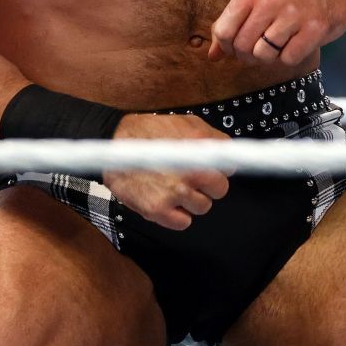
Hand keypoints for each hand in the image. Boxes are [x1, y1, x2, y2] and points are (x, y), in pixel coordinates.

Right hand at [102, 113, 231, 230]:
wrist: (115, 144)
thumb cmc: (150, 132)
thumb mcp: (187, 122)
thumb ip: (212, 138)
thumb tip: (229, 152)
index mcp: (200, 148)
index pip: (230, 167)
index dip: (220, 167)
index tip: (212, 168)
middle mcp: (191, 171)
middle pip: (221, 189)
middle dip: (209, 185)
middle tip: (194, 178)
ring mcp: (175, 192)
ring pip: (203, 207)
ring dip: (193, 200)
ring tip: (176, 187)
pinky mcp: (157, 210)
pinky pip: (183, 222)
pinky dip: (178, 215)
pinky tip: (168, 200)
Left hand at [210, 0, 345, 66]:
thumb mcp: (257, 1)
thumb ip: (232, 25)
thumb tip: (212, 56)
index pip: (223, 31)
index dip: (227, 46)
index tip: (237, 46)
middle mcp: (270, 1)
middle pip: (242, 46)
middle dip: (247, 55)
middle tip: (259, 49)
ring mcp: (293, 15)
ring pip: (263, 55)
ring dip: (269, 57)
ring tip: (277, 46)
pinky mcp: (314, 29)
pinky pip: (288, 59)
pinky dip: (289, 58)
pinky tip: (294, 44)